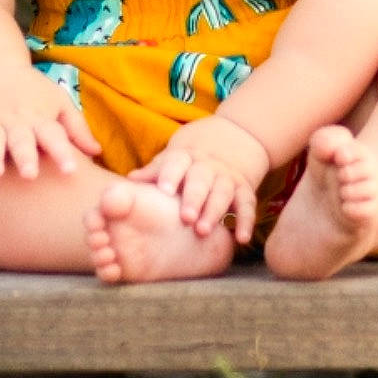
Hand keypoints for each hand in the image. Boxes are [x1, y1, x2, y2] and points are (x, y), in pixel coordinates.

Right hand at [0, 65, 99, 178]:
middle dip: (25, 157)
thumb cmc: (32, 91)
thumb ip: (77, 128)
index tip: (71, 171)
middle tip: (30, 175)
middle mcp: (16, 121)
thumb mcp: (59, 102)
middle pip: (22, 140)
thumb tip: (97, 152)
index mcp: (40, 118)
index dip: (63, 153)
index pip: (55, 136)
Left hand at [130, 115, 269, 241]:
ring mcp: (227, 177)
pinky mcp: (244, 188)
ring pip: (222, 192)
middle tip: (186, 218)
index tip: (163, 190)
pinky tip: (241, 239)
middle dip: (194, 198)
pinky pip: (247, 204)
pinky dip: (246, 221)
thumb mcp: (172, 159)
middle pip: (201, 179)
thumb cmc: (190, 159)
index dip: (170, 175)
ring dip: (214, 211)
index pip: (176, 163)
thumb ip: (154, 172)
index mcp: (185, 157)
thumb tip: (129, 181)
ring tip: (203, 231)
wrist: (233, 138)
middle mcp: (207, 166)